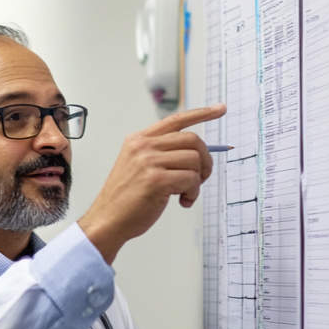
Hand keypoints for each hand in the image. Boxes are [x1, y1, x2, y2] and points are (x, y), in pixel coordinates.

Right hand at [78, 104, 224, 263]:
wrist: (108, 220)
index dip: (201, 113)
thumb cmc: (125, 199)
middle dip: (205, 160)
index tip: (220, 109)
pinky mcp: (156, 180)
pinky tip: (183, 201)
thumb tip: (195, 154)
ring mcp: (149, 162)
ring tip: (186, 193)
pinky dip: (193, 192)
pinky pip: (191, 179)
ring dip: (198, 180)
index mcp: (139, 140)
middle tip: (200, 177)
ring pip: (194, 160)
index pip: (175, 120)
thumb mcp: (138, 166)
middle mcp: (143, 146)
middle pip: (192, 140)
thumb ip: (160, 154)